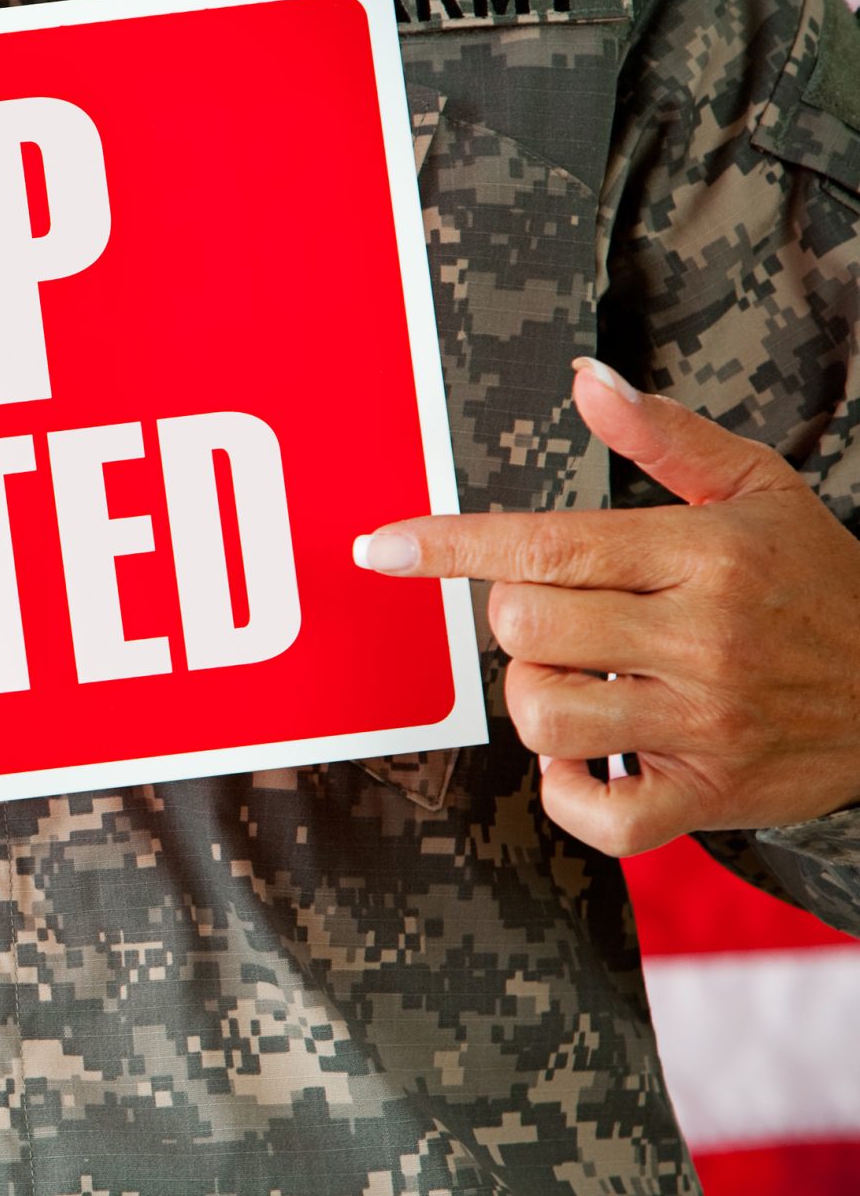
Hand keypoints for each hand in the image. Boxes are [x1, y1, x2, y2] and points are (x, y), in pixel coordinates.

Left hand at [355, 357, 859, 855]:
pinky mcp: (713, 794)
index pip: (545, 544)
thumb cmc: (819, 581)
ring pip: (545, 714)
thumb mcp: (757, 489)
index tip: (381, 547)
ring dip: (536, 698)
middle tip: (563, 620)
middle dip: (514, 621)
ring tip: (584, 681)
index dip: (448, 546)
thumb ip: (664, 436)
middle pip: (525, 627)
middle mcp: (705, 636)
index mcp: (705, 554)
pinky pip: (600, 814)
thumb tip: (586, 381)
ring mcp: (708, 721)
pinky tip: (588, 758)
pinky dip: (570, 794)